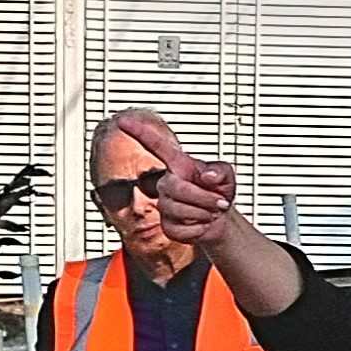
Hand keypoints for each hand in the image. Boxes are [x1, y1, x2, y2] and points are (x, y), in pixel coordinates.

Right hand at [105, 108, 236, 242]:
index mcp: (179, 165)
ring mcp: (165, 205)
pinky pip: (182, 229)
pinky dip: (199, 228)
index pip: (156, 145)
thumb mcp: (226, 175)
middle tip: (218, 202)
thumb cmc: (218, 192)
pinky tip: (201, 223)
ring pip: (179, 210)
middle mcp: (167, 183)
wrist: (219, 219)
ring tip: (210, 211)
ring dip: (203, 213)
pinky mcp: (167, 226)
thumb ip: (220, 171)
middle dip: (203, 197)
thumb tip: (207, 176)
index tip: (123, 121)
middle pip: (176, 188)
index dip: (139, 132)